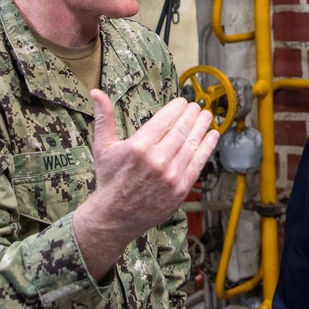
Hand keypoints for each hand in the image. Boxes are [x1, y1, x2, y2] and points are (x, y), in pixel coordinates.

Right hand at [73, 90, 218, 278]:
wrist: (114, 216)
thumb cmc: (109, 179)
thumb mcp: (103, 146)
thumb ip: (104, 117)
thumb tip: (96, 91)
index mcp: (138, 146)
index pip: (165, 119)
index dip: (177, 108)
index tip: (182, 101)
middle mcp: (157, 159)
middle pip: (181, 129)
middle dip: (192, 114)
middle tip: (196, 106)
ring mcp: (171, 175)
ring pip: (192, 144)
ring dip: (202, 126)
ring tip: (206, 116)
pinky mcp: (180, 189)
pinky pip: (198, 163)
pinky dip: (207, 147)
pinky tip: (212, 135)